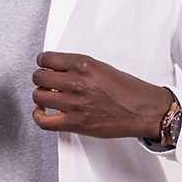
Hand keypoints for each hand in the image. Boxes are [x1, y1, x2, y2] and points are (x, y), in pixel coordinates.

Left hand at [31, 51, 172, 138]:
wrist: (143, 110)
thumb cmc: (128, 90)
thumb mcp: (101, 67)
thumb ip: (78, 68)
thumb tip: (58, 70)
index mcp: (83, 64)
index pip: (47, 59)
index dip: (43, 63)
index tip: (44, 66)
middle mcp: (77, 82)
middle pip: (39, 76)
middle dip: (41, 79)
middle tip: (46, 82)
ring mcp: (75, 103)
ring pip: (39, 96)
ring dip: (41, 96)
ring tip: (47, 97)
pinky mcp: (75, 122)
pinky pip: (44, 121)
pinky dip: (38, 116)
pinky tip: (42, 112)